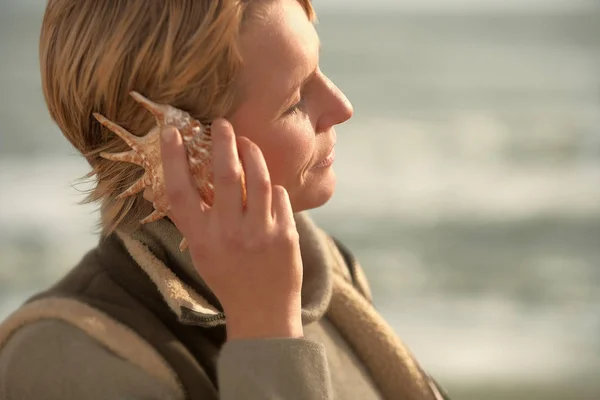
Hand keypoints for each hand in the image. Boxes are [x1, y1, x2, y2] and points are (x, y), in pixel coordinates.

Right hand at [159, 119, 303, 339]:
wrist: (263, 311)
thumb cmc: (228, 277)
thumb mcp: (203, 251)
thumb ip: (198, 218)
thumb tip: (193, 175)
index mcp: (201, 239)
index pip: (180, 191)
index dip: (173, 158)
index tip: (171, 132)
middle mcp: (229, 233)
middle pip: (224, 174)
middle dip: (223, 141)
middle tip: (222, 123)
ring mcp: (260, 233)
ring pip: (258, 177)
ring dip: (252, 153)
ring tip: (247, 143)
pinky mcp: (286, 233)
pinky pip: (279, 195)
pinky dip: (272, 186)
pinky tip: (267, 186)